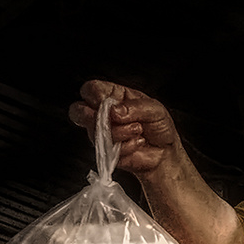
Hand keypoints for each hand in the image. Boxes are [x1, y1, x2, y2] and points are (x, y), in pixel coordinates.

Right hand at [67, 80, 185, 175]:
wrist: (165, 153)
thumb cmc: (159, 126)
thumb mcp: (154, 109)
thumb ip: (133, 107)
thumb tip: (113, 111)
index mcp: (114, 96)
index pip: (91, 89)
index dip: (94, 95)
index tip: (107, 103)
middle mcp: (103, 114)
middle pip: (78, 111)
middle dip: (94, 116)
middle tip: (115, 119)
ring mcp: (102, 133)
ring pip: (95, 132)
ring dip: (120, 132)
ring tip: (138, 130)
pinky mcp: (105, 151)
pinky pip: (107, 149)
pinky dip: (126, 146)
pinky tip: (137, 142)